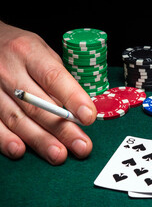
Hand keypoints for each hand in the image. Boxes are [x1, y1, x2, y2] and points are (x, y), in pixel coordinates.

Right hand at [0, 22, 96, 164]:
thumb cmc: (22, 51)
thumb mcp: (43, 53)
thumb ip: (59, 79)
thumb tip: (78, 109)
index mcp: (29, 53)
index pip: (54, 77)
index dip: (73, 98)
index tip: (88, 117)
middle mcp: (8, 70)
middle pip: (39, 105)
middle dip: (63, 129)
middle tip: (82, 147)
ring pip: (17, 119)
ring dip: (40, 140)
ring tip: (59, 155)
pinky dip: (6, 140)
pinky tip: (20, 151)